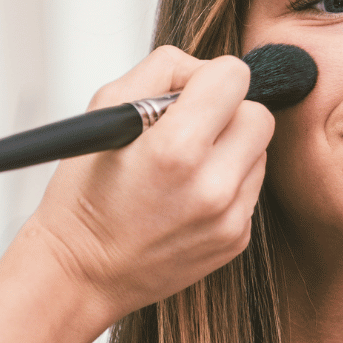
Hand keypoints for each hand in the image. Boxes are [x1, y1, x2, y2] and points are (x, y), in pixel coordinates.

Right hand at [19, 45, 274, 319]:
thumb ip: (162, 71)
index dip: (209, 77)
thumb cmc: (84, 196)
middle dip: (228, 112)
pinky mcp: (237, 239)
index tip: (189, 93)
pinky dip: (227, 182)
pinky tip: (187, 195)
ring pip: (260, 152)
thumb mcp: (105, 111)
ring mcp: (229, 218)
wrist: (82, 274)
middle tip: (190, 128)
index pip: (235, 77)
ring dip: (230, 148)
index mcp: (176, 150)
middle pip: (259, 115)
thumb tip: (204, 68)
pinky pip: (250, 188)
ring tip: (184, 166)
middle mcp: (212, 187)